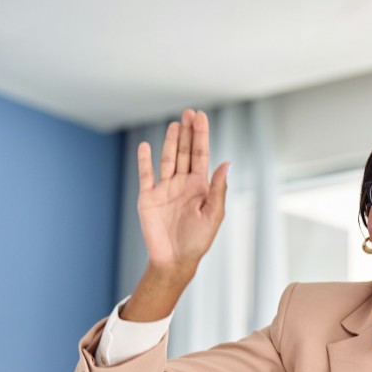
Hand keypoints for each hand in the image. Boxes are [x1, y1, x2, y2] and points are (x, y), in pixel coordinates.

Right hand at [122, 109, 229, 321]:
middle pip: (184, 152)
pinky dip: (145, 160)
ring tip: (175, 124)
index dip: (201, 136)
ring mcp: (164, 188)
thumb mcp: (213, 215)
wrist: (175, 259)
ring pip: (167, 159)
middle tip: (188, 112)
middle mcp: (183, 184)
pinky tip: (146, 146)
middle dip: (187, 132)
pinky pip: (145, 174)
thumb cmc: (198, 241)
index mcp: (200, 187)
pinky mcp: (148, 196)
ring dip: (170, 141)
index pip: (200, 155)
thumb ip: (218, 189)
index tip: (201, 116)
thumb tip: (226, 163)